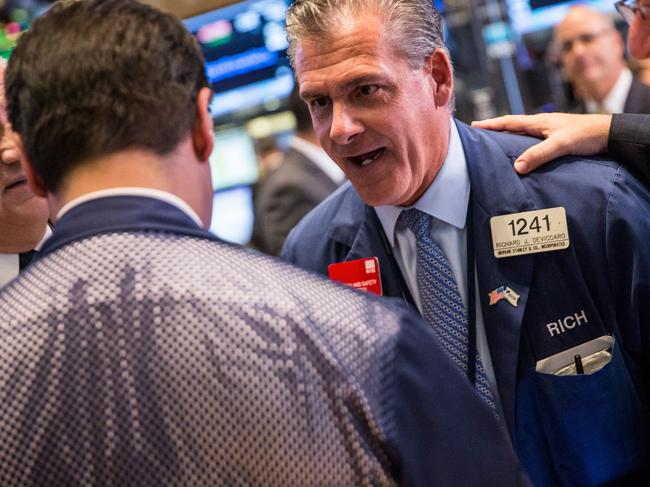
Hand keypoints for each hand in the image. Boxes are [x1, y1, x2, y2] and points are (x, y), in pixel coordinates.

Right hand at [472, 113, 611, 173]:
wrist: (608, 134)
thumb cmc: (586, 135)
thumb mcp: (560, 144)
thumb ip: (538, 155)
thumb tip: (516, 167)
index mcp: (538, 122)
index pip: (509, 122)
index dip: (491, 124)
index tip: (474, 125)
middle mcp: (541, 125)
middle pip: (512, 126)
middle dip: (495, 129)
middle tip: (479, 134)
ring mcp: (548, 131)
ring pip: (521, 134)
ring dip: (507, 137)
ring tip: (494, 144)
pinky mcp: (555, 139)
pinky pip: (531, 141)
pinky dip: (520, 144)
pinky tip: (520, 152)